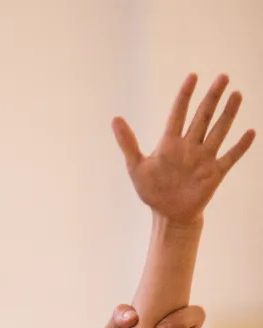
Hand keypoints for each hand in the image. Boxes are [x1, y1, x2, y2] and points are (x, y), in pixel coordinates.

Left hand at [112, 73, 254, 223]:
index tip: (193, 76)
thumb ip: (127, 143)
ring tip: (236, 94)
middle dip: (212, 97)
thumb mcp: (136, 167)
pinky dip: (240, 146)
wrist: (168, 214)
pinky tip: (250, 132)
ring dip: (228, 114)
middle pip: (203, 117)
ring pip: (218, 131)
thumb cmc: (152, 190)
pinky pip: (230, 157)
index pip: (178, 114)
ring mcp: (204, 158)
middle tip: (222, 77)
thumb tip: (115, 118)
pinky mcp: (215, 173)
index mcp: (170, 143)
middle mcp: (189, 146)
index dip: (185, 96)